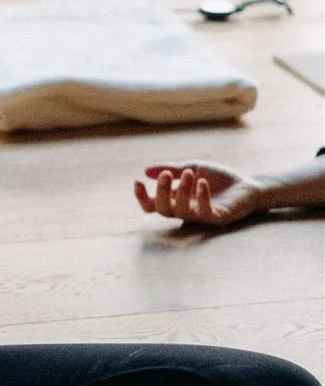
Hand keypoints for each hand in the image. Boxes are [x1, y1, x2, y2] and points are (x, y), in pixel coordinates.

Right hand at [134, 161, 262, 226]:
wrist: (248, 185)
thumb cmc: (220, 179)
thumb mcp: (194, 167)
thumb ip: (173, 169)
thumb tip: (146, 171)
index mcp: (177, 200)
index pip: (153, 205)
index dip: (142, 197)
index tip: (137, 181)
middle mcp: (186, 211)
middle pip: (163, 210)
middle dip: (161, 192)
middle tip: (166, 174)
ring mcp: (201, 216)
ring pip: (181, 211)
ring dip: (181, 192)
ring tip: (189, 173)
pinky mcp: (218, 218)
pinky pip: (205, 212)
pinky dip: (202, 197)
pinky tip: (202, 182)